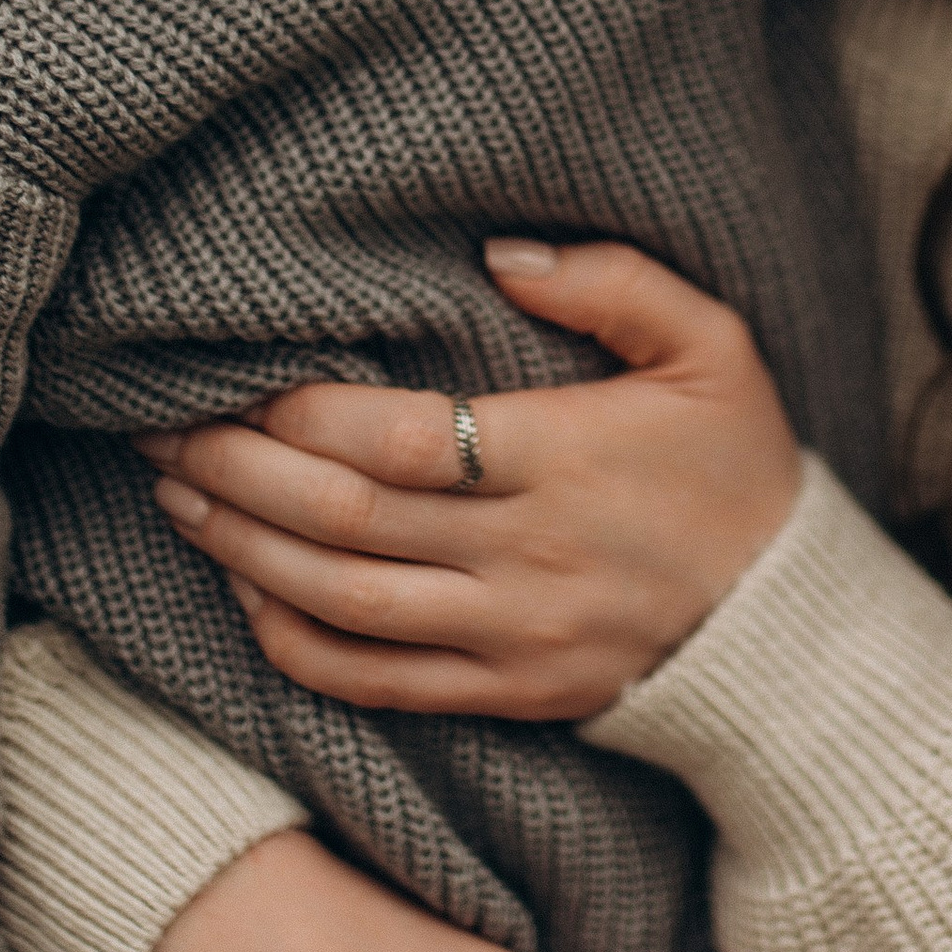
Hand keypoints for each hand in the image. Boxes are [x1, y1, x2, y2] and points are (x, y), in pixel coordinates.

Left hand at [138, 237, 802, 720]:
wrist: (790, 631)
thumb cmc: (738, 470)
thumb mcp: (714, 348)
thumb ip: (614, 285)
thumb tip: (498, 256)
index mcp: (565, 460)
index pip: (399, 440)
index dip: (300, 415)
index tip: (235, 381)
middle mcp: (525, 557)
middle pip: (346, 518)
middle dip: (236, 471)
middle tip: (161, 428)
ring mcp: (509, 638)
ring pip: (340, 600)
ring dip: (242, 550)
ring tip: (177, 496)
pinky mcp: (504, 696)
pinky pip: (373, 681)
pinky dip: (294, 643)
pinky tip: (245, 594)